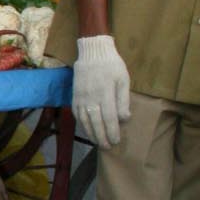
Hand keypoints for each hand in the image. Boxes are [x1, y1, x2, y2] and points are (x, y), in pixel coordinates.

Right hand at [72, 35, 130, 149]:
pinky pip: (77, 114)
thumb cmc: (112, 65)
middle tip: (107, 147)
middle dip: (102, 137)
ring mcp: (81, 97)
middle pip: (96, 122)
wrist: (93, 52)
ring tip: (97, 143)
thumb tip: (124, 118)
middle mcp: (91, 98)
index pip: (109, 118)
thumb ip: (123, 100)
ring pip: (85, 120)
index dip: (112, 131)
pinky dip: (81, 124)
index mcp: (105, 93)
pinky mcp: (75, 95)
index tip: (116, 141)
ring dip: (91, 133)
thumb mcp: (123, 79)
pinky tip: (86, 130)